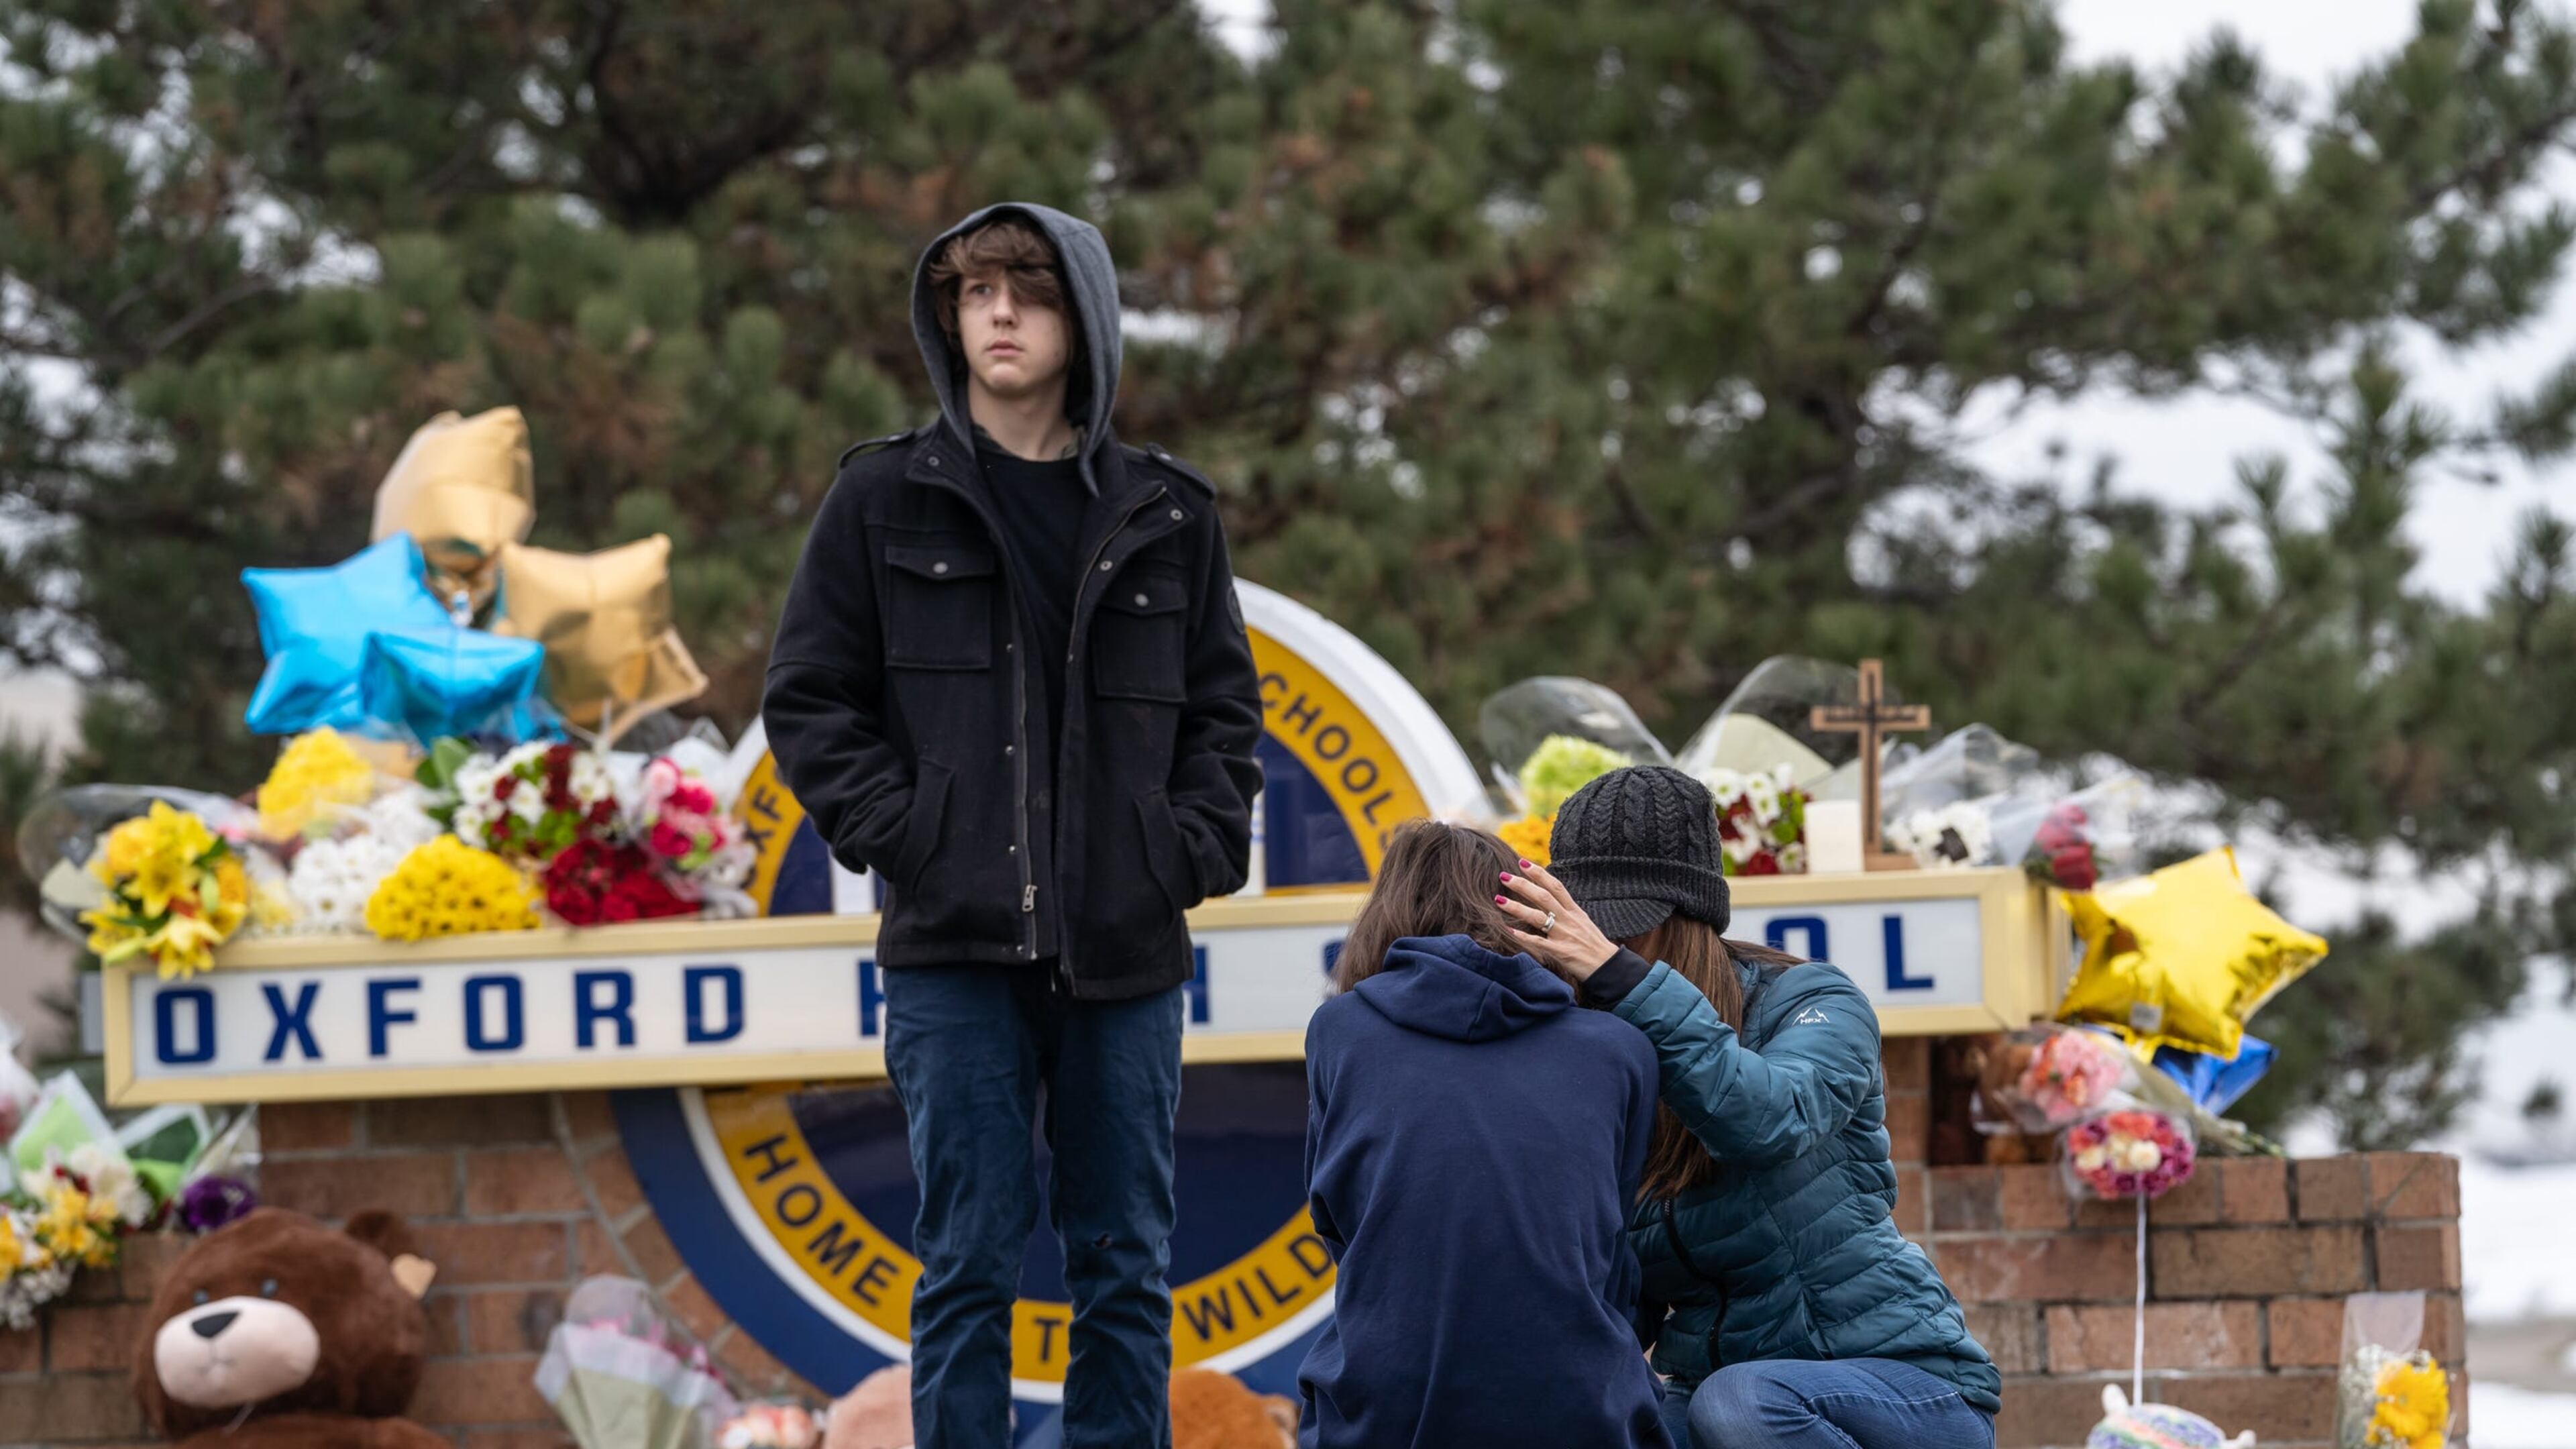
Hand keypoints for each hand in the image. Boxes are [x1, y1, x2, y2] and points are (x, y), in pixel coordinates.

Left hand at [1497, 861, 1619, 980]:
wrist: (1610, 967)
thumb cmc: (1595, 946)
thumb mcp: (1584, 923)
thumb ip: (1567, 913)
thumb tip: (1551, 902)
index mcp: (1575, 911)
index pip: (1556, 886)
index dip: (1539, 873)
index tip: (1523, 862)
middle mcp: (1569, 920)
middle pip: (1543, 897)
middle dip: (1523, 885)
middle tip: (1503, 876)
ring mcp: (1564, 935)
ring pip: (1537, 917)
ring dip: (1516, 907)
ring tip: (1498, 900)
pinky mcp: (1561, 952)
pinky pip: (1539, 942)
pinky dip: (1523, 936)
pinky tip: (1508, 930)